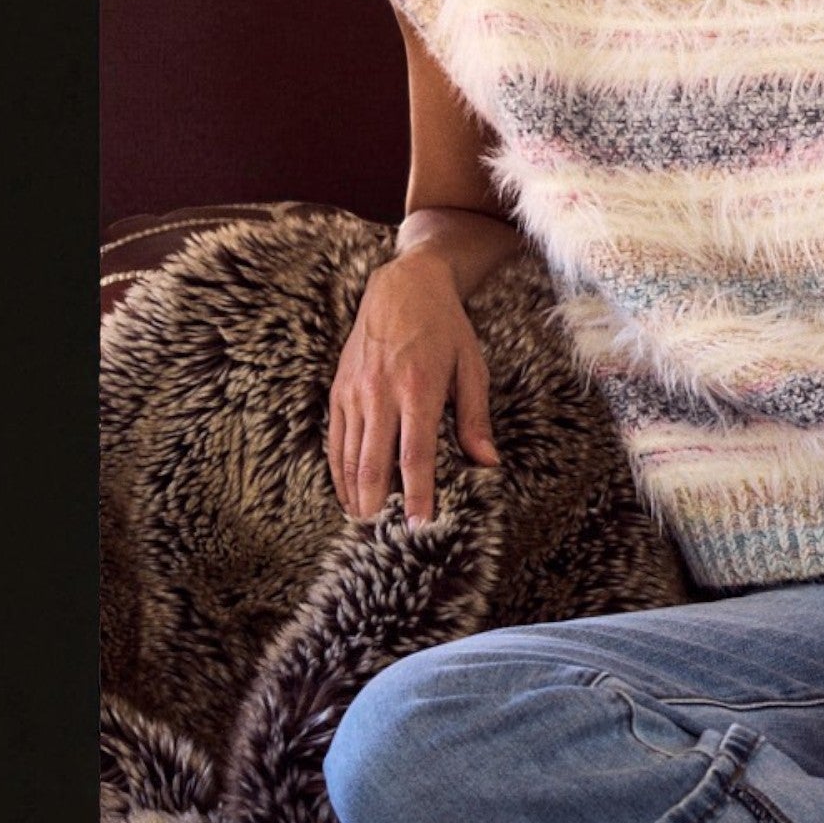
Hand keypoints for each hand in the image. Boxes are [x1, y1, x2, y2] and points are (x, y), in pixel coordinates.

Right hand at [327, 251, 499, 526]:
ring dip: (355, 493)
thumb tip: (488, 463)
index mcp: (419, 388)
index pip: (416, 453)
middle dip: (378, 503)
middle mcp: (381, 392)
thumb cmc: (445, 328)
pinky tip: (348, 492)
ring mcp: (354, 392)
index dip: (418, 493)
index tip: (421, 524)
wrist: (402, 286)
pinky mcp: (339, 390)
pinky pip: (335, 439)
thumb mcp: (471, 367)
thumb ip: (474, 418)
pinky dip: (339, 470)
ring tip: (365, 523)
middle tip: (384, 536)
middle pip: (374, 461)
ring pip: (349, 455)